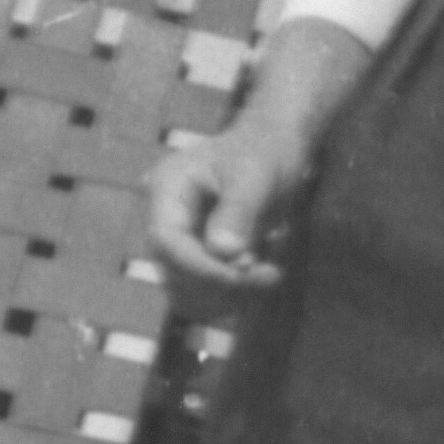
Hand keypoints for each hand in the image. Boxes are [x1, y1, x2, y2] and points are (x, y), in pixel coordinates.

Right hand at [143, 16, 373, 295]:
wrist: (278, 149)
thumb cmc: (266, 151)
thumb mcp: (256, 175)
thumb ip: (238, 210)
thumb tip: (224, 252)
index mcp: (167, 189)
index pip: (165, 241)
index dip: (198, 266)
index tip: (240, 275)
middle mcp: (166, 219)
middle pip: (174, 272)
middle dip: (221, 283)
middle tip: (271, 274)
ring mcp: (182, 242)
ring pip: (191, 292)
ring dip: (233, 295)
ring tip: (274, 271)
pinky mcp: (201, 260)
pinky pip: (210, 294)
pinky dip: (240, 293)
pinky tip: (268, 269)